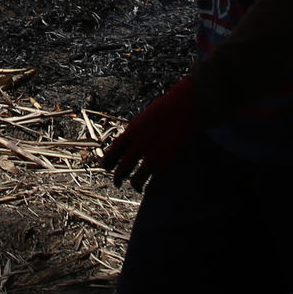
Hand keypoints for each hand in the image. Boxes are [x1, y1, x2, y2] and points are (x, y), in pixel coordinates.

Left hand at [101, 76, 196, 191]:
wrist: (185, 104)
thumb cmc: (166, 107)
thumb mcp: (144, 117)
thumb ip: (135, 132)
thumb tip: (129, 145)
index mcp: (132, 131)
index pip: (113, 151)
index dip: (107, 162)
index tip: (106, 167)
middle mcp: (140, 142)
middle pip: (122, 167)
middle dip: (118, 177)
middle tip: (118, 182)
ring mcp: (154, 151)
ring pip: (137, 177)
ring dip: (135, 185)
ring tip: (137, 187)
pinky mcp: (168, 157)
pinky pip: (156, 179)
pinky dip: (152, 187)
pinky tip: (151, 188)